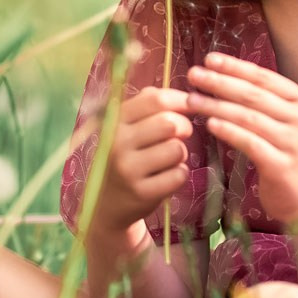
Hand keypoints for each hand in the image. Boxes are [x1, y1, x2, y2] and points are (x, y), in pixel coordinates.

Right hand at [90, 86, 193, 238]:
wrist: (107, 203)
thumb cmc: (126, 156)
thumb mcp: (126, 127)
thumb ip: (149, 105)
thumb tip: (185, 95)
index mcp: (114, 120)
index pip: (155, 99)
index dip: (180, 100)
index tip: (190, 106)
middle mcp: (117, 142)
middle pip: (169, 123)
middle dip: (184, 127)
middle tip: (182, 134)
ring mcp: (128, 169)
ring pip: (177, 149)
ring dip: (181, 153)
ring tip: (169, 159)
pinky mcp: (141, 192)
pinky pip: (179, 175)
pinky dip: (180, 174)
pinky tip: (167, 176)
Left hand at [186, 52, 297, 227]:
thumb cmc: (287, 152)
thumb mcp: (280, 120)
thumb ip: (260, 101)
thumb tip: (221, 77)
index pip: (262, 77)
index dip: (234, 66)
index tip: (209, 58)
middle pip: (252, 94)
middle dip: (220, 82)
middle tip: (194, 75)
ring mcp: (292, 141)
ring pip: (248, 117)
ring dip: (217, 106)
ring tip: (192, 100)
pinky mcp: (281, 165)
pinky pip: (250, 143)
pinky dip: (228, 131)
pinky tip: (210, 124)